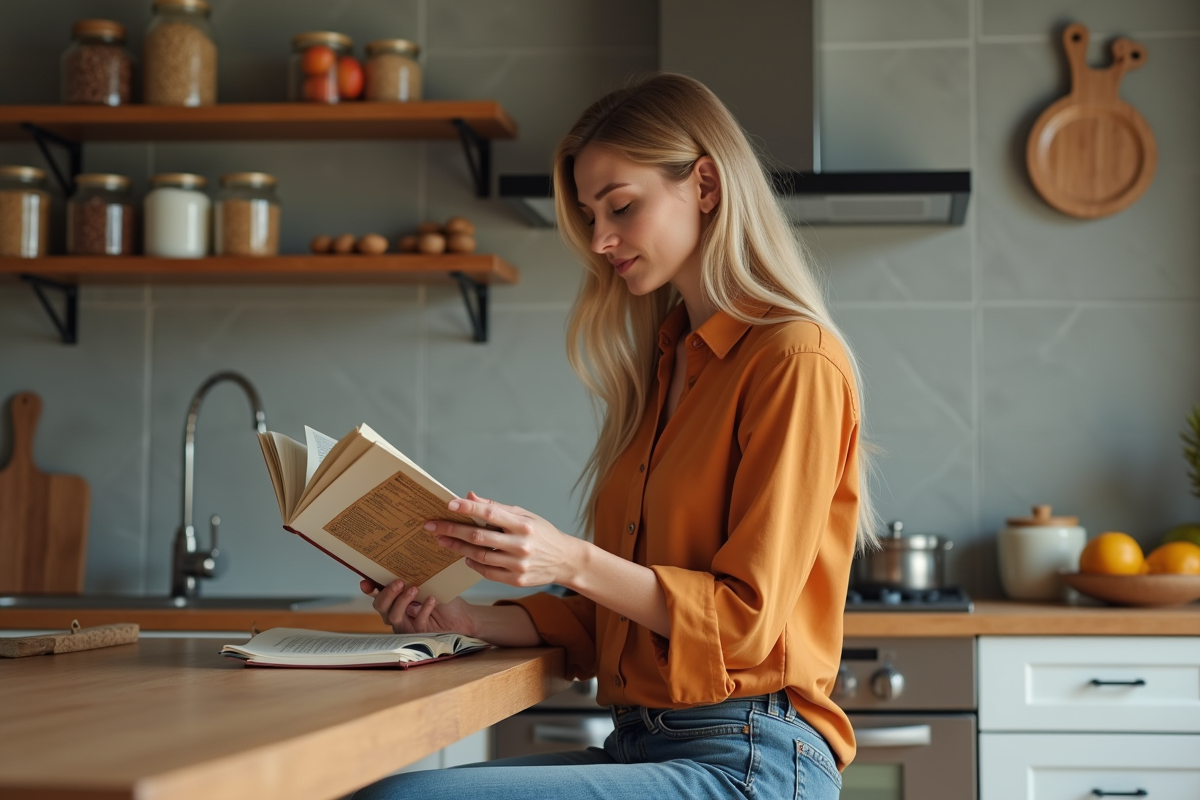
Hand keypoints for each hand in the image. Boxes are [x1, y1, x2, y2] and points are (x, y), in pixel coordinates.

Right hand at [359, 578, 478, 635]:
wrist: (462, 615)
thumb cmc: (442, 596)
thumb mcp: (429, 582)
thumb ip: (414, 577)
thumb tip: (405, 563)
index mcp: (395, 597)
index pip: (376, 592)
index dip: (369, 588)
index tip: (366, 582)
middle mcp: (396, 611)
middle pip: (380, 605)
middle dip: (387, 593)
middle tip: (399, 582)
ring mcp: (405, 623)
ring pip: (393, 616)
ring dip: (402, 601)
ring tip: (414, 589)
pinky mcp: (417, 633)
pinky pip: (416, 622)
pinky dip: (423, 610)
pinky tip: (432, 600)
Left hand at [425, 491, 581, 587]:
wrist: (565, 560)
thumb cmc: (542, 534)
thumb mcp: (525, 515)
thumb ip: (497, 508)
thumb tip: (470, 496)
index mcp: (523, 524)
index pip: (490, 513)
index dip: (468, 507)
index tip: (448, 503)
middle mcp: (521, 544)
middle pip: (478, 536)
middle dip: (451, 530)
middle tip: (431, 526)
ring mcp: (518, 564)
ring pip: (479, 556)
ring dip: (457, 548)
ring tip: (442, 541)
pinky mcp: (516, 580)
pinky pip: (486, 572)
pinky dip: (473, 563)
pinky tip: (465, 556)